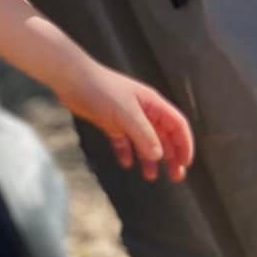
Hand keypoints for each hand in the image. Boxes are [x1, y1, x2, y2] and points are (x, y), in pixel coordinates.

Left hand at [58, 65, 193, 181]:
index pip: (178, 126)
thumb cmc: (100, 89)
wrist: (71, 79)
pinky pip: (123, 140)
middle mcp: (143, 110)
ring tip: (150, 176)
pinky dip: (126, 152)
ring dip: (149, 158)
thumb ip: (143, 135)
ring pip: (144, 141)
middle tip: (175, 177)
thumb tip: (158, 156)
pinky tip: (125, 163)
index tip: (185, 164)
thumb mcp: (126, 114)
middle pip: (164, 136)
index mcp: (153, 104)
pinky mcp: (110, 121)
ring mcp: (126, 116)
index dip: (185, 145)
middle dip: (171, 156)